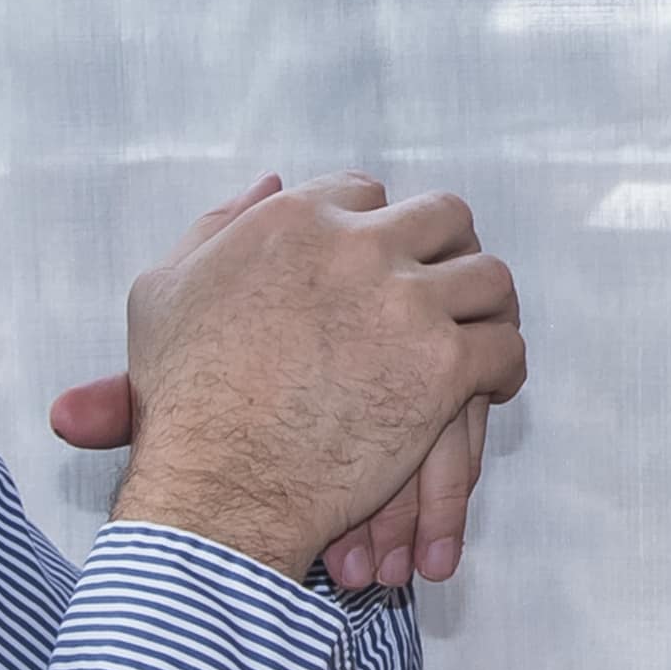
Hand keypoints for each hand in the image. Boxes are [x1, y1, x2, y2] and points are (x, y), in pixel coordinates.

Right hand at [48, 170, 523, 585]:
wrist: (219, 486)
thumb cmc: (182, 400)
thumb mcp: (164, 291)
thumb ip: (218, 226)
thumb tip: (272, 183)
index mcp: (294, 221)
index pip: (368, 192)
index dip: (379, 227)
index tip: (386, 260)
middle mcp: (357, 247)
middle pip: (443, 217)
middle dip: (449, 249)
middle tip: (449, 286)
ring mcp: (406, 304)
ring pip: (488, 278)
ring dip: (488, 305)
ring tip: (482, 331)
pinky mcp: (443, 366)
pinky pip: (505, 346)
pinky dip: (506, 365)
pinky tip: (492, 384)